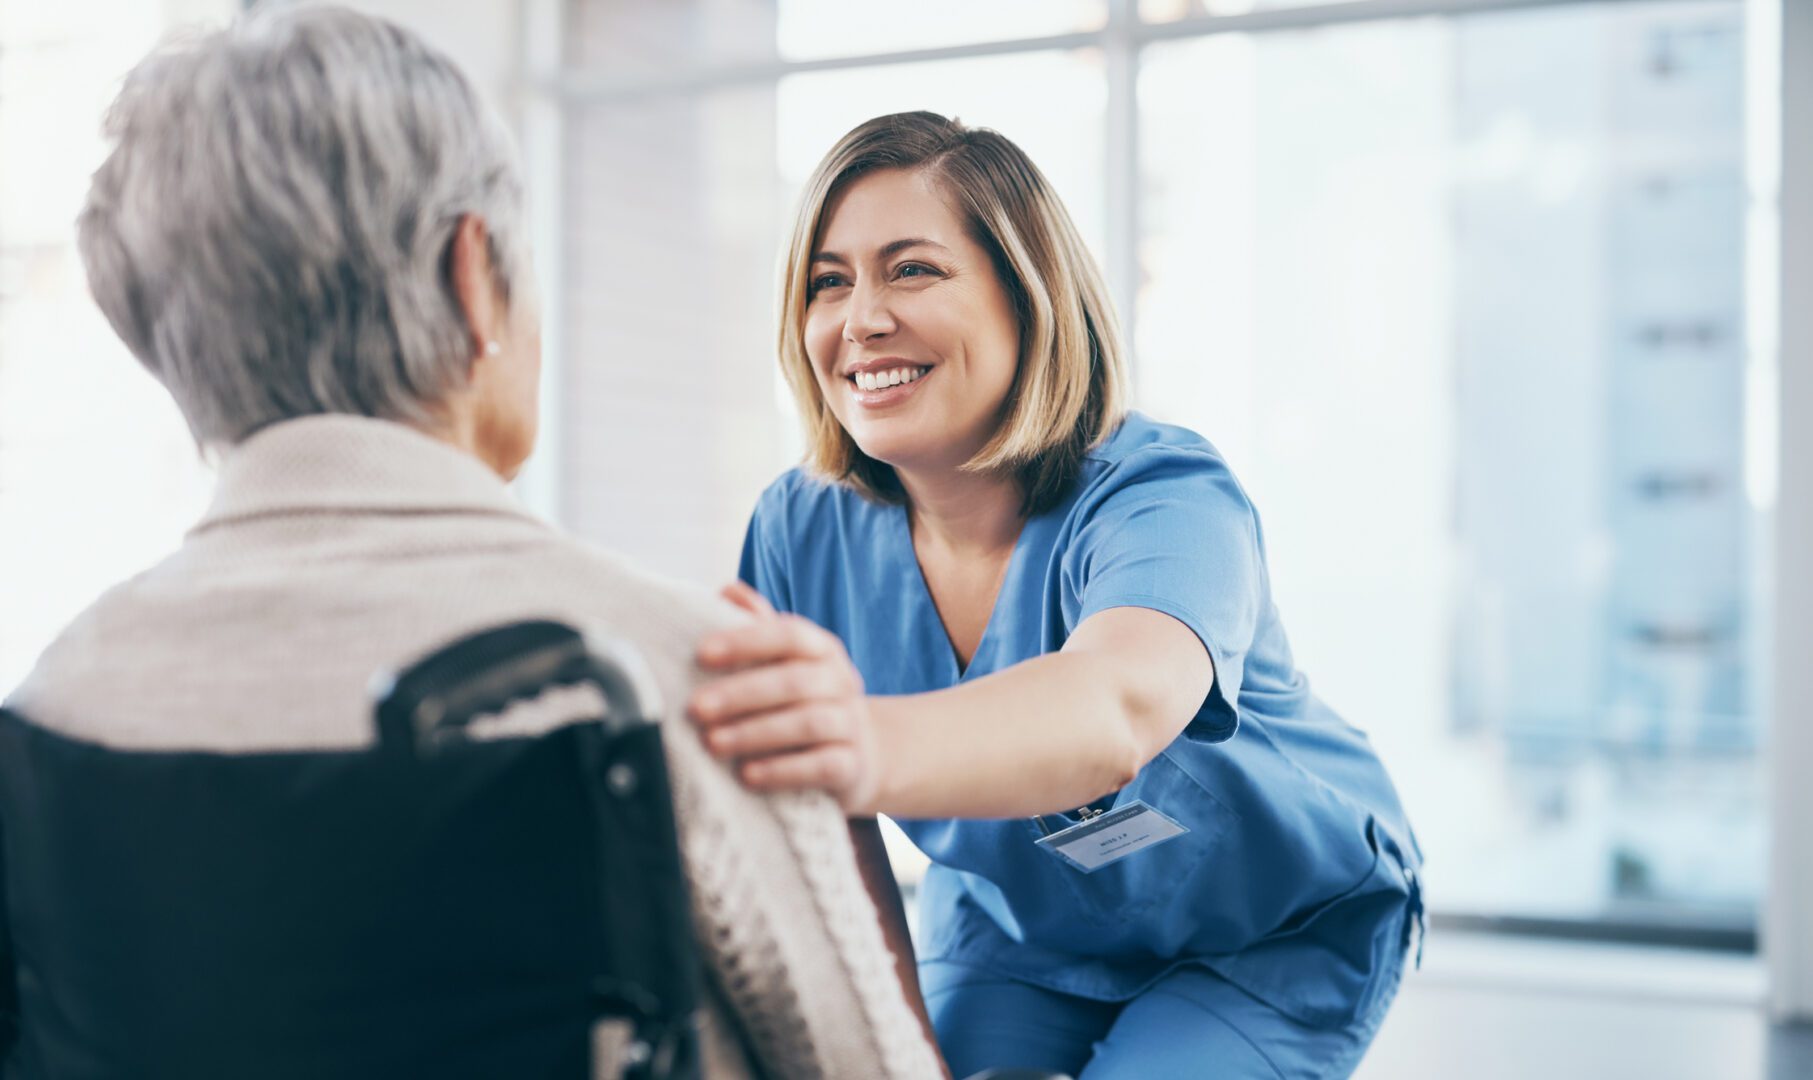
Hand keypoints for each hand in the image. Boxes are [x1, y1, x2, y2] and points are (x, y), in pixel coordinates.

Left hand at [689, 582, 880, 813]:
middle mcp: (841, 681)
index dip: (746, 641)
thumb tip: (728, 591)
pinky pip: (821, 766)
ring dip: (755, 733)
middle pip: (794, 682)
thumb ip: (759, 627)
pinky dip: (783, 770)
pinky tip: (748, 774)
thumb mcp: (789, 662)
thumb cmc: (807, 700)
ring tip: (712, 743)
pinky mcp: (853, 766)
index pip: (788, 634)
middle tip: (696, 708)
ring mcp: (851, 724)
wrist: (863, 753)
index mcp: (822, 649)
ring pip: (807, 723)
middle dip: (741, 694)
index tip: (702, 653)